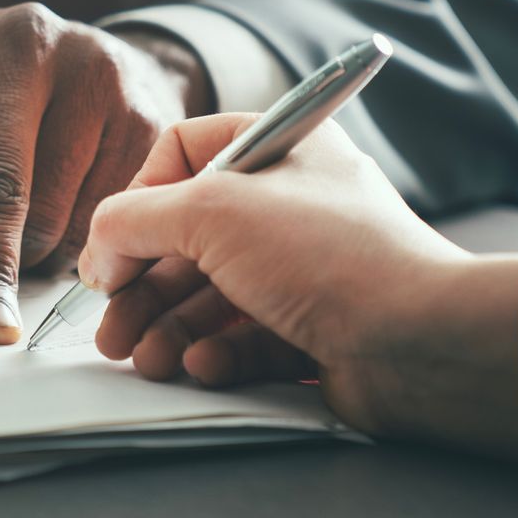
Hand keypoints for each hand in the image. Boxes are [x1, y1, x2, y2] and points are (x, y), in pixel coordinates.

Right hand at [82, 115, 517, 462]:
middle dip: (143, 287)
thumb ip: (133, 220)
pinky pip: (245, 338)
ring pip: (211, 296)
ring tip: (147, 360)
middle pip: (188, 237)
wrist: (419, 341)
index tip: (114, 245)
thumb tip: (98, 249)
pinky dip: (215, 354)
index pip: (186, 152)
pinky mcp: (312, 329)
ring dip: (168, 330)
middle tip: (110, 330)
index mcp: (279, 149)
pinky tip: (204, 368)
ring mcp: (303, 270)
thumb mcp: (209, 213)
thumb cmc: (327, 256)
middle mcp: (292, 204)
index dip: (140, 197)